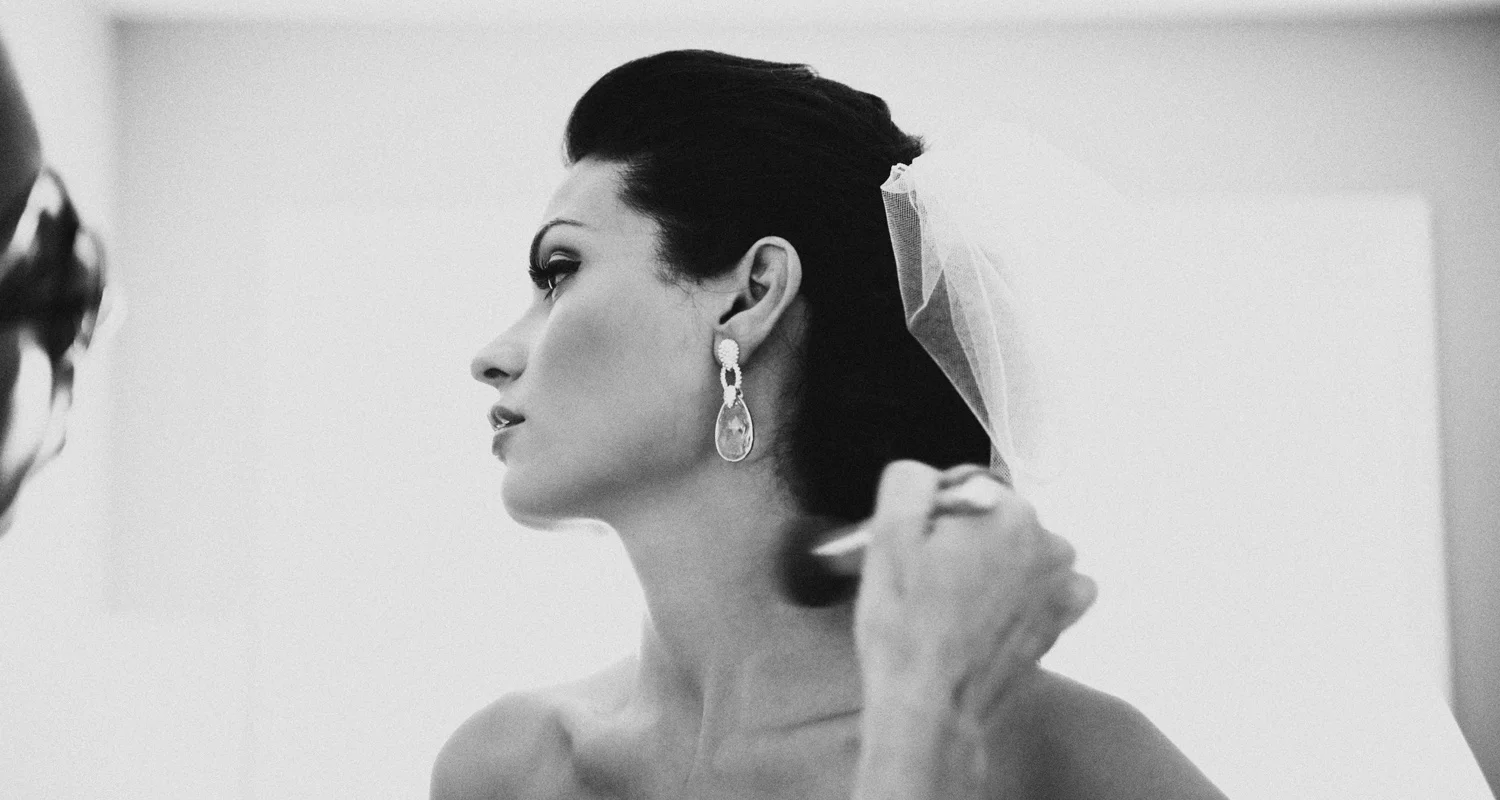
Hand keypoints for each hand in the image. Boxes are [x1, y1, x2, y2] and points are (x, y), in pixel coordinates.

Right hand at [851, 460, 1094, 797]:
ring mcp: (1059, 581)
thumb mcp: (886, 537)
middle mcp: (1044, 538)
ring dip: (993, 564)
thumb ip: (908, 482)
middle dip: (963, 539)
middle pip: (993, 516)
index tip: (916, 551)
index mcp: (1002, 510)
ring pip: (1019, 548)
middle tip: (928, 582)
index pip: (961, 485)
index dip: (930, 518)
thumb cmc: (905, 629)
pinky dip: (1024, 592)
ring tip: (955, 604)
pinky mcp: (1063, 617)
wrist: (930, 705)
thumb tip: (924, 475)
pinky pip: (1049, 584)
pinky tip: (991, 614)